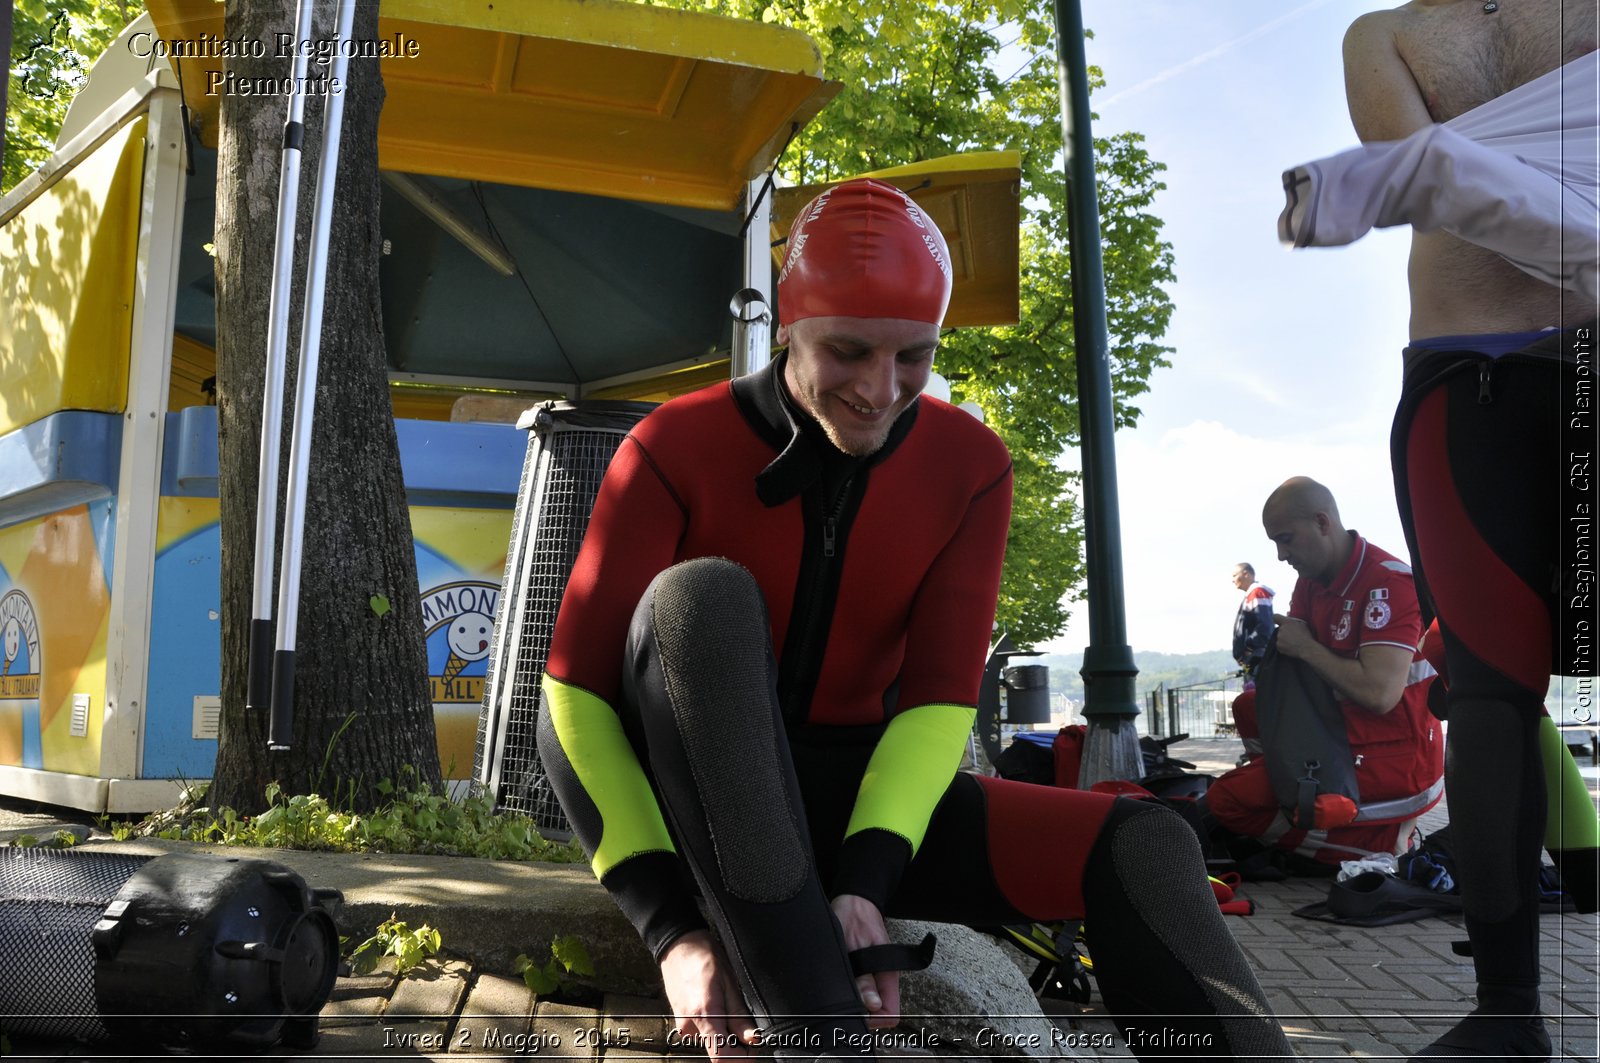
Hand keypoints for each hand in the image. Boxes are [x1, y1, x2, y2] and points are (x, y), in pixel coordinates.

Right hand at [658, 931, 758, 1059]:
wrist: (679, 945)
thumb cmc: (705, 957)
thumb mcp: (731, 983)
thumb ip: (740, 1016)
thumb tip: (753, 1040)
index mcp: (705, 1015)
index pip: (722, 1057)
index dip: (741, 1059)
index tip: (753, 1050)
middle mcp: (690, 1025)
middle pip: (718, 1050)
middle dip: (735, 1042)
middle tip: (745, 1022)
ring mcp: (683, 1025)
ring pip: (711, 1040)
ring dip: (724, 1030)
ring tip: (726, 1003)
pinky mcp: (680, 1022)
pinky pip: (702, 1032)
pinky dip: (713, 1024)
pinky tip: (715, 1003)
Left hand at [831, 893, 899, 1028]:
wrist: (853, 899)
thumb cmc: (853, 917)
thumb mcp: (854, 946)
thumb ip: (863, 976)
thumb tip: (872, 1005)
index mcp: (887, 975)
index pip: (890, 1015)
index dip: (873, 1019)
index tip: (855, 1011)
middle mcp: (883, 979)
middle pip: (878, 1013)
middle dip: (861, 1012)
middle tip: (842, 997)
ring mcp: (875, 976)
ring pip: (869, 1005)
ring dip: (854, 1001)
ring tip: (839, 985)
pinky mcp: (865, 972)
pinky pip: (861, 992)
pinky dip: (850, 992)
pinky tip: (838, 981)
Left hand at [1273, 614, 1314, 658]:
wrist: (1307, 648)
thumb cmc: (1307, 636)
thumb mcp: (1302, 624)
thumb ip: (1293, 620)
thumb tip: (1287, 615)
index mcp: (1287, 622)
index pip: (1276, 617)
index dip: (1277, 619)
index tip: (1280, 622)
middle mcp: (1281, 629)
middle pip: (1280, 629)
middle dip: (1285, 631)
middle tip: (1293, 636)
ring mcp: (1279, 638)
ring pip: (1280, 637)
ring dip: (1285, 639)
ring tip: (1294, 642)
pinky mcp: (1278, 646)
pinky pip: (1280, 644)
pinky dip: (1284, 646)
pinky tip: (1291, 647)